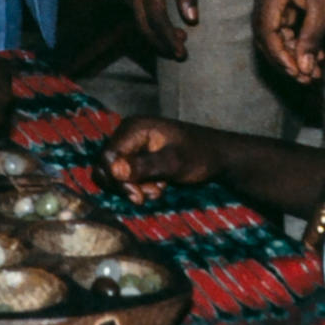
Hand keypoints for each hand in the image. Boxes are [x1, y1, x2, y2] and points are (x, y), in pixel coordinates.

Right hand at [103, 116, 222, 202]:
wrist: (218, 156)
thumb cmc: (199, 156)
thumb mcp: (174, 162)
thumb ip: (144, 166)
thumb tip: (114, 170)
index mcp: (134, 128)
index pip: (107, 157)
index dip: (116, 180)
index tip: (137, 197)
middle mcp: (128, 134)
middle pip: (106, 166)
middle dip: (124, 185)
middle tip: (145, 196)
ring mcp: (132, 145)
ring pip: (115, 174)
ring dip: (133, 187)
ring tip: (157, 189)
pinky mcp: (138, 156)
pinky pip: (127, 176)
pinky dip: (139, 186)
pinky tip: (159, 186)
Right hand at [121, 0, 198, 59]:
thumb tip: (191, 19)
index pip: (156, 19)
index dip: (168, 38)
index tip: (183, 51)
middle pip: (142, 25)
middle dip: (160, 43)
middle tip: (181, 53)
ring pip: (137, 18)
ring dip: (155, 34)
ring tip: (178, 40)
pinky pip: (137, 9)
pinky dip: (150, 22)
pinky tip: (165, 23)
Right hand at [253, 0, 324, 83]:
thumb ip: (312, 38)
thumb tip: (304, 68)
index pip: (266, 32)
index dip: (280, 56)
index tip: (297, 73)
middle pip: (267, 36)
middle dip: (286, 59)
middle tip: (305, 79)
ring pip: (277, 35)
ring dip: (294, 54)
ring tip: (313, 73)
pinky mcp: (283, 1)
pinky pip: (286, 27)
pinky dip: (299, 42)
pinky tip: (315, 57)